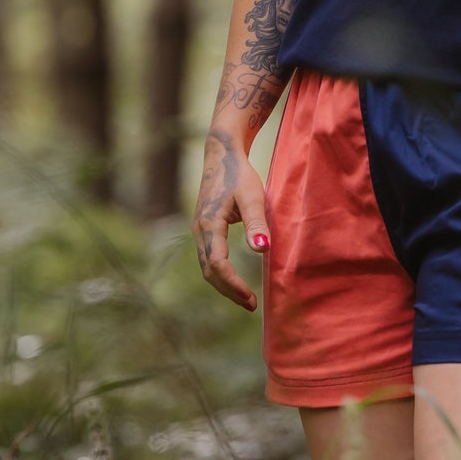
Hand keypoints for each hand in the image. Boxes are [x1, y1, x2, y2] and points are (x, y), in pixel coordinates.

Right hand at [192, 133, 270, 310]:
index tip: (251, 298)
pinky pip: (208, 259)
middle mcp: (199, 231)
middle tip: (251, 305)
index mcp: (209, 225)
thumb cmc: (239, 174)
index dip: (232, 284)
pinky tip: (235, 280)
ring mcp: (199, 231)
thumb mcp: (252, 195)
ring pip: (206, 267)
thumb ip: (256, 222)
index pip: (217, 264)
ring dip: (224, 285)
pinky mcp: (203, 229)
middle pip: (209, 271)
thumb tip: (261, 249)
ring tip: (245, 298)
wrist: (222, 154)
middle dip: (228, 290)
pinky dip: (220, 274)